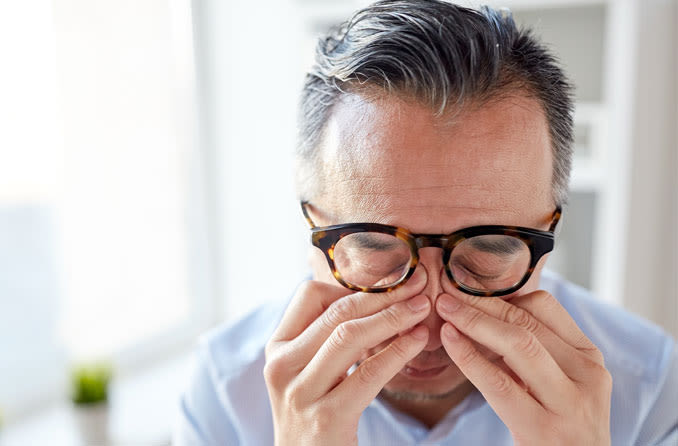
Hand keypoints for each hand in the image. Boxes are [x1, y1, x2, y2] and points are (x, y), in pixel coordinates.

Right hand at [264, 269, 429, 445]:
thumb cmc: (315, 417)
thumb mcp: (308, 372)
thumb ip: (327, 338)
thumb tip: (372, 296)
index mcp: (277, 349)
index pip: (310, 295)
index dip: (351, 286)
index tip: (386, 286)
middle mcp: (281, 367)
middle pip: (337, 313)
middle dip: (383, 295)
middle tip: (418, 283)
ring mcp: (300, 393)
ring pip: (351, 336)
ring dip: (393, 317)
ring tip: (422, 308)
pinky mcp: (326, 419)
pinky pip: (369, 373)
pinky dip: (398, 351)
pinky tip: (418, 339)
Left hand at [436, 289, 611, 445]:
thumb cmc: (560, 427)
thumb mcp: (561, 383)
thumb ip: (536, 351)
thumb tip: (484, 311)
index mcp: (589, 358)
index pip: (545, 306)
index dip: (503, 295)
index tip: (470, 293)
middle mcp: (586, 375)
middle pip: (526, 323)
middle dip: (481, 304)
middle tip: (448, 293)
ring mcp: (568, 403)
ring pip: (517, 344)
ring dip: (474, 322)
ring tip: (445, 310)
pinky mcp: (543, 428)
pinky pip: (499, 383)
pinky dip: (469, 357)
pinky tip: (450, 340)